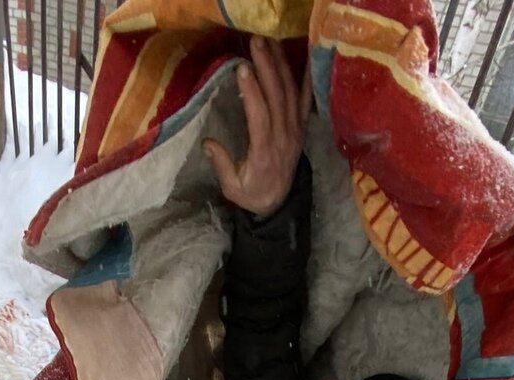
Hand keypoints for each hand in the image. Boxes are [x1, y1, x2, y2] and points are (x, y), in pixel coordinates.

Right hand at [203, 36, 311, 216]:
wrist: (278, 203)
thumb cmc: (251, 193)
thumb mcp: (232, 188)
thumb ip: (222, 165)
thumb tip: (207, 143)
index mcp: (264, 152)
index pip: (260, 117)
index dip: (252, 92)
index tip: (243, 68)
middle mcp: (284, 138)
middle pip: (277, 98)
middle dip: (267, 67)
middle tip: (256, 42)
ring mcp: (295, 131)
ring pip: (290, 94)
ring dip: (281, 65)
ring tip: (270, 42)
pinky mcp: (301, 128)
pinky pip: (306, 101)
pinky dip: (306, 79)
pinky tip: (304, 57)